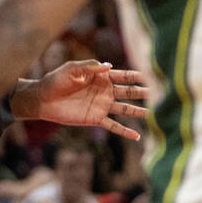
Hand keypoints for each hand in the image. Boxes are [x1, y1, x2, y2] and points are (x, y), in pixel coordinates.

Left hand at [18, 59, 148, 138]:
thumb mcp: (72, 69)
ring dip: (137, 111)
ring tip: (152, 114)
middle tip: (157, 92)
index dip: (135, 75)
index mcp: (100, 77)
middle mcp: (104, 91)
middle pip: (127, 92)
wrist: (44, 99)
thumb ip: (90, 67)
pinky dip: (125, 131)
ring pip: (124, 109)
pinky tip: (137, 136)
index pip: (122, 76)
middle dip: (141, 92)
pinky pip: (113, 126)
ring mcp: (101, 106)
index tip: (150, 74)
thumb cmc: (56, 80)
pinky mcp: (95, 119)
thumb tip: (109, 66)